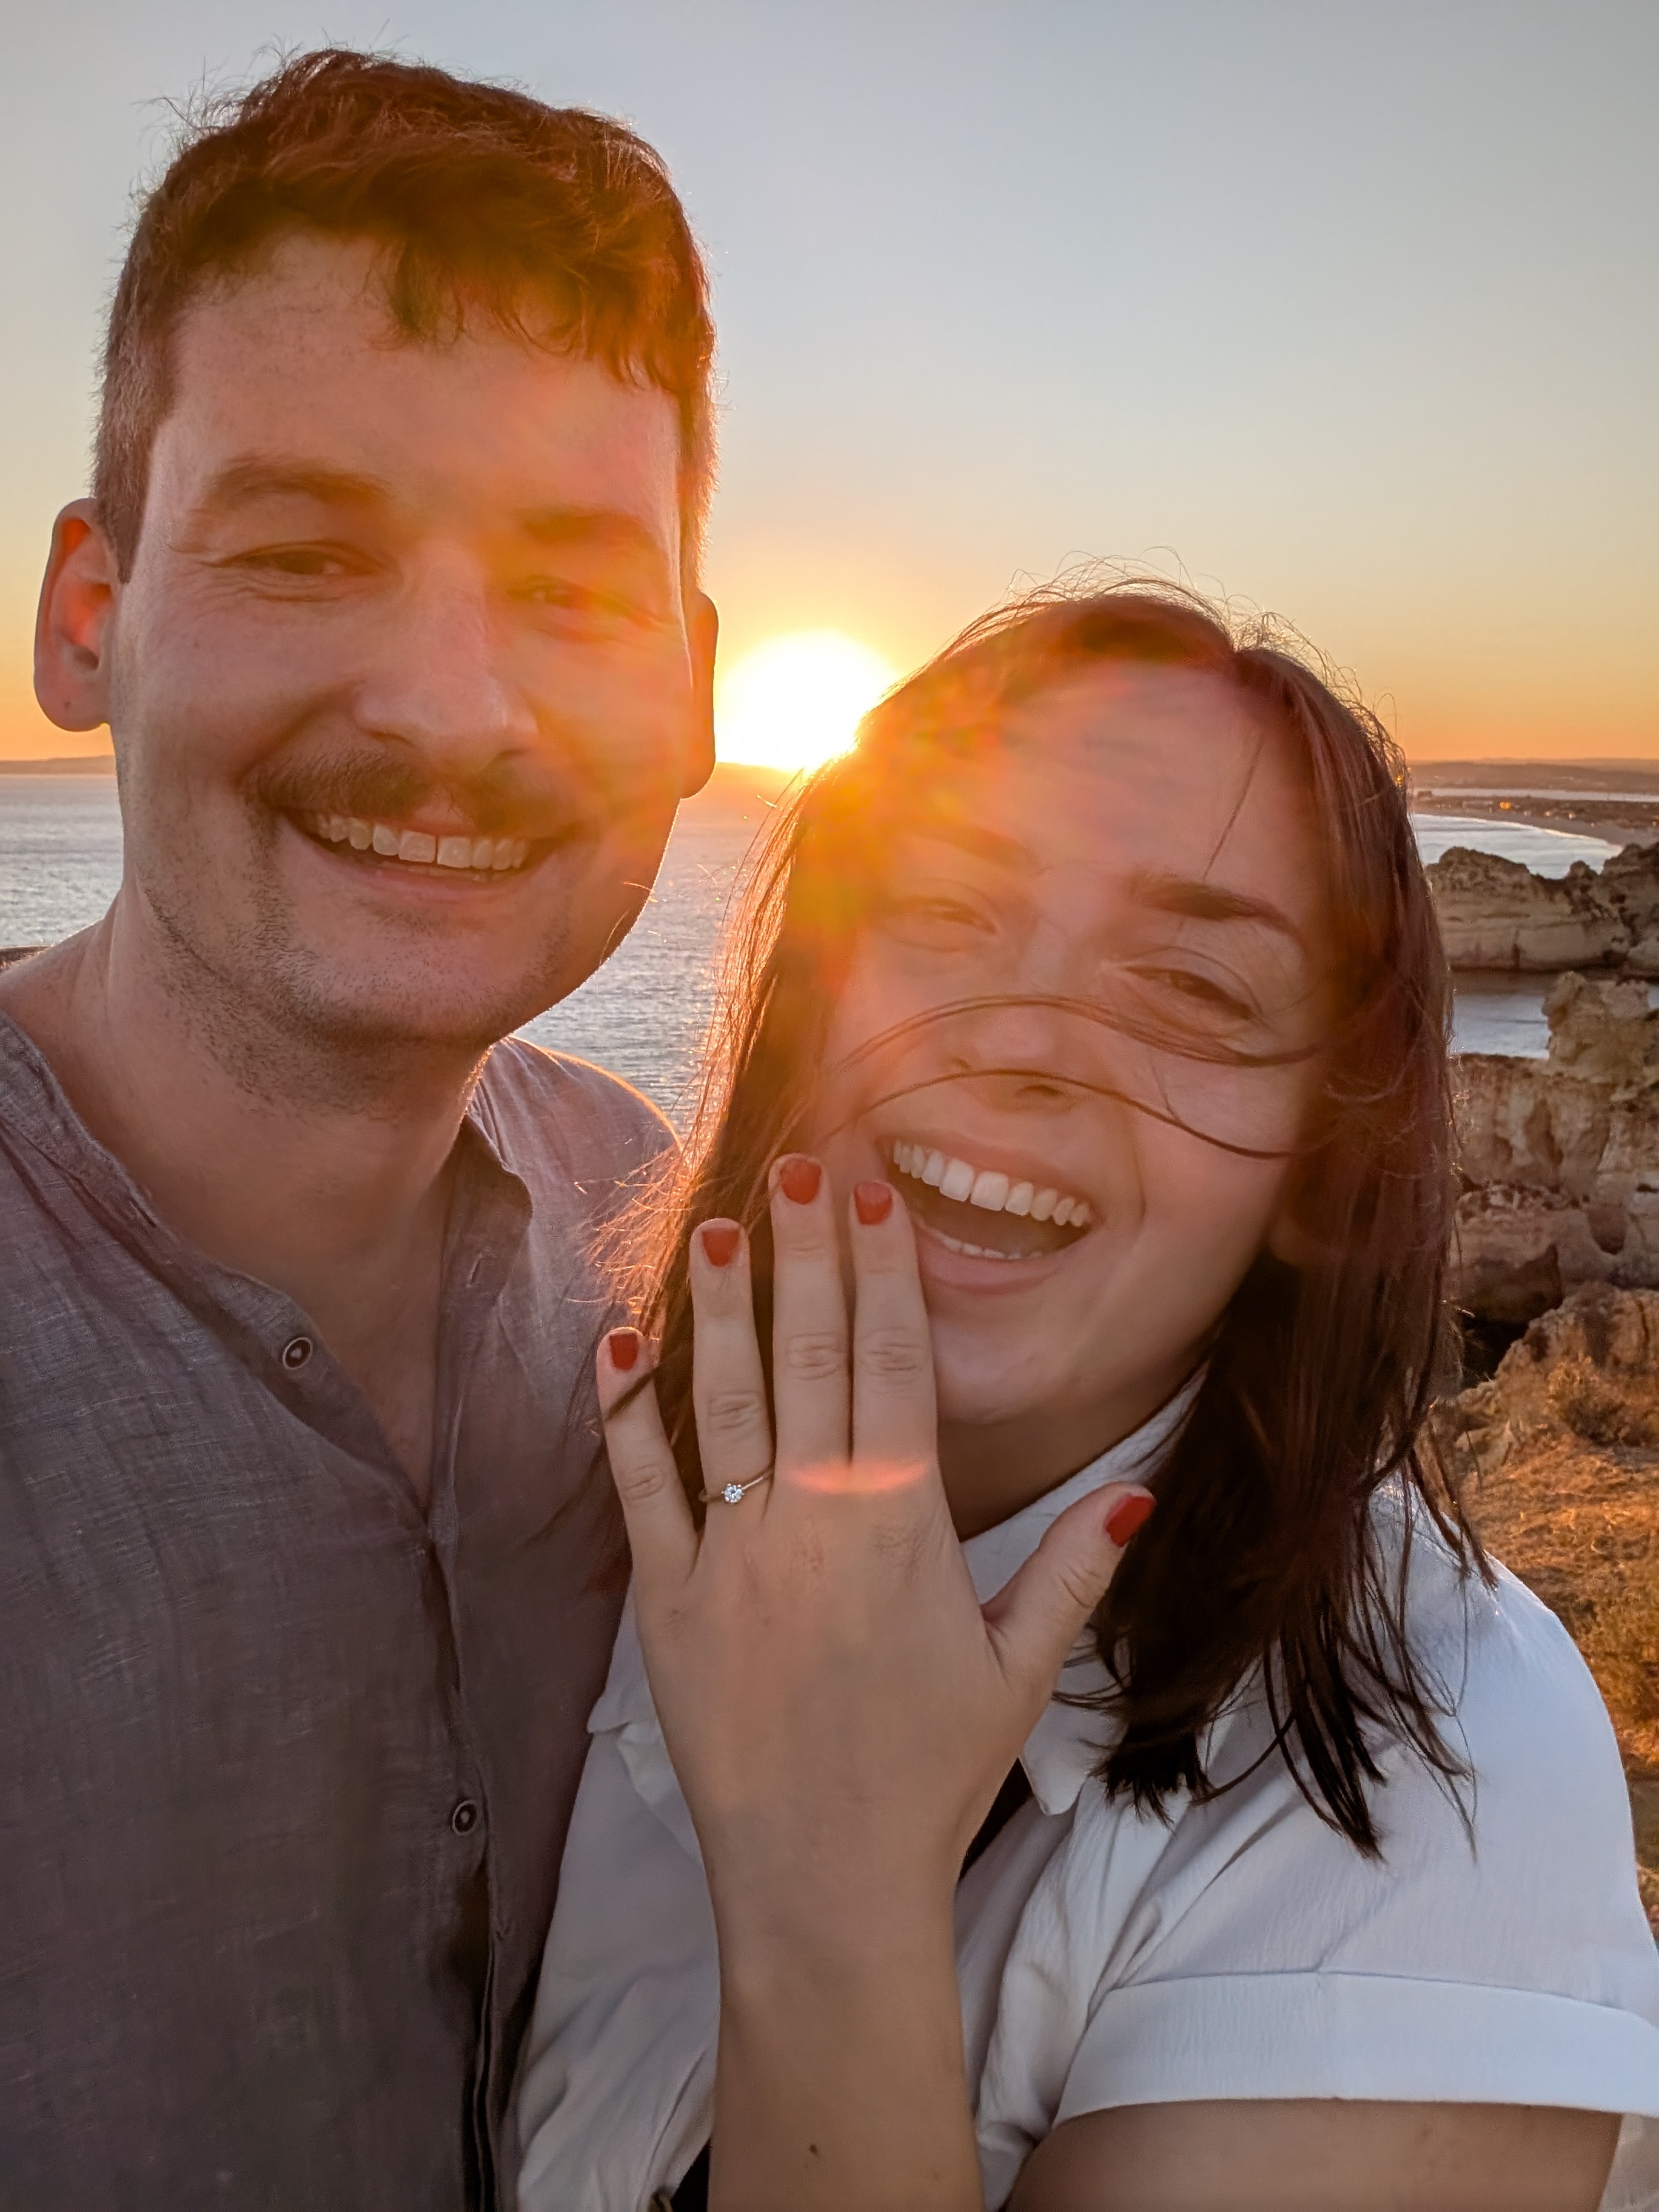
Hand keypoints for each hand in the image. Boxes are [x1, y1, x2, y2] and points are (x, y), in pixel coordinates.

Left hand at [597, 1153, 1151, 1923]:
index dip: (882, 1270)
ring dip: (720, 1307)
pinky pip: (640, 1488)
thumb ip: (1071, 1570)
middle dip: (804, 1254)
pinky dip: (626, 1414)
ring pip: (724, 1402)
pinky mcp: (668, 1600)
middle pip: (812, 1357)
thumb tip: (1134, 1486)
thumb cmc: (929, 1775)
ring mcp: (733, 1555)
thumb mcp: (1018, 1671)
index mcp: (900, 1525)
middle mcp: (813, 1521)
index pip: (895, 1364)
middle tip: (794, 1165)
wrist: (823, 1884)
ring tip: (715, 1223)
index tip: (869, 1193)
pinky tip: (620, 1341)